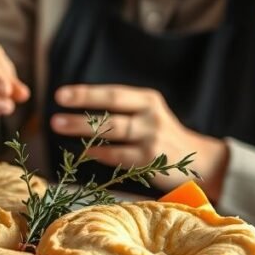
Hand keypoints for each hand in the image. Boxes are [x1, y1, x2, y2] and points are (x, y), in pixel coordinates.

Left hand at [50, 84, 229, 196]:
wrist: (200, 161)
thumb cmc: (161, 135)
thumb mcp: (147, 114)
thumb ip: (122, 109)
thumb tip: (77, 106)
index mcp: (148, 99)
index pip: (113, 93)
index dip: (86, 93)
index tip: (61, 95)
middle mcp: (151, 115)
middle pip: (112, 109)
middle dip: (82, 108)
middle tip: (55, 111)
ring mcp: (152, 138)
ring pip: (114, 131)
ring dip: (83, 129)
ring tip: (59, 126)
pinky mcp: (152, 160)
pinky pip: (120, 156)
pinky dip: (100, 153)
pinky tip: (84, 152)